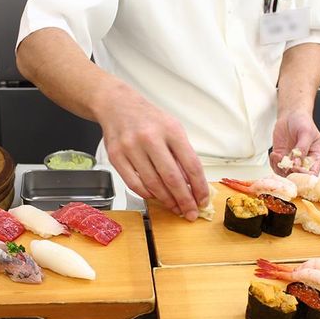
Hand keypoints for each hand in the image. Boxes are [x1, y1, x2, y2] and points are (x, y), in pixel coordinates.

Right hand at [97, 89, 209, 220]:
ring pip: (153, 184)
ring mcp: (131, 148)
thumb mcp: (172, 129)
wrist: (117, 106)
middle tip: (190, 212)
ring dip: (167, 201)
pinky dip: (148, 194)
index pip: (191, 165)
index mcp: (171, 130)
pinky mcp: (116, 157)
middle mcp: (150, 138)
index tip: (203, 200)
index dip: (199, 187)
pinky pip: (134, 184)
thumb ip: (182, 155)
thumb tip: (192, 185)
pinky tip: (156, 197)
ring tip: (175, 207)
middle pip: (172, 178)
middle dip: (184, 200)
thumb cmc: (149, 119)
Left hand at [270, 110, 319, 175]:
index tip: (296, 168)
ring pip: (285, 174)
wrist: (291, 115)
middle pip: (298, 177)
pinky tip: (274, 154)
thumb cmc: (303, 122)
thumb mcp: (306, 133)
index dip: (304, 175)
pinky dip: (273, 163)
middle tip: (285, 163)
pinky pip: (276, 167)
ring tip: (278, 155)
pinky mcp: (281, 158)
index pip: (312, 174)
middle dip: (290, 172)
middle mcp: (304, 162)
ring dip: (280, 167)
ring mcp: (292, 161)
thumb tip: (297, 162)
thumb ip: (302, 148)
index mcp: (315, 158)